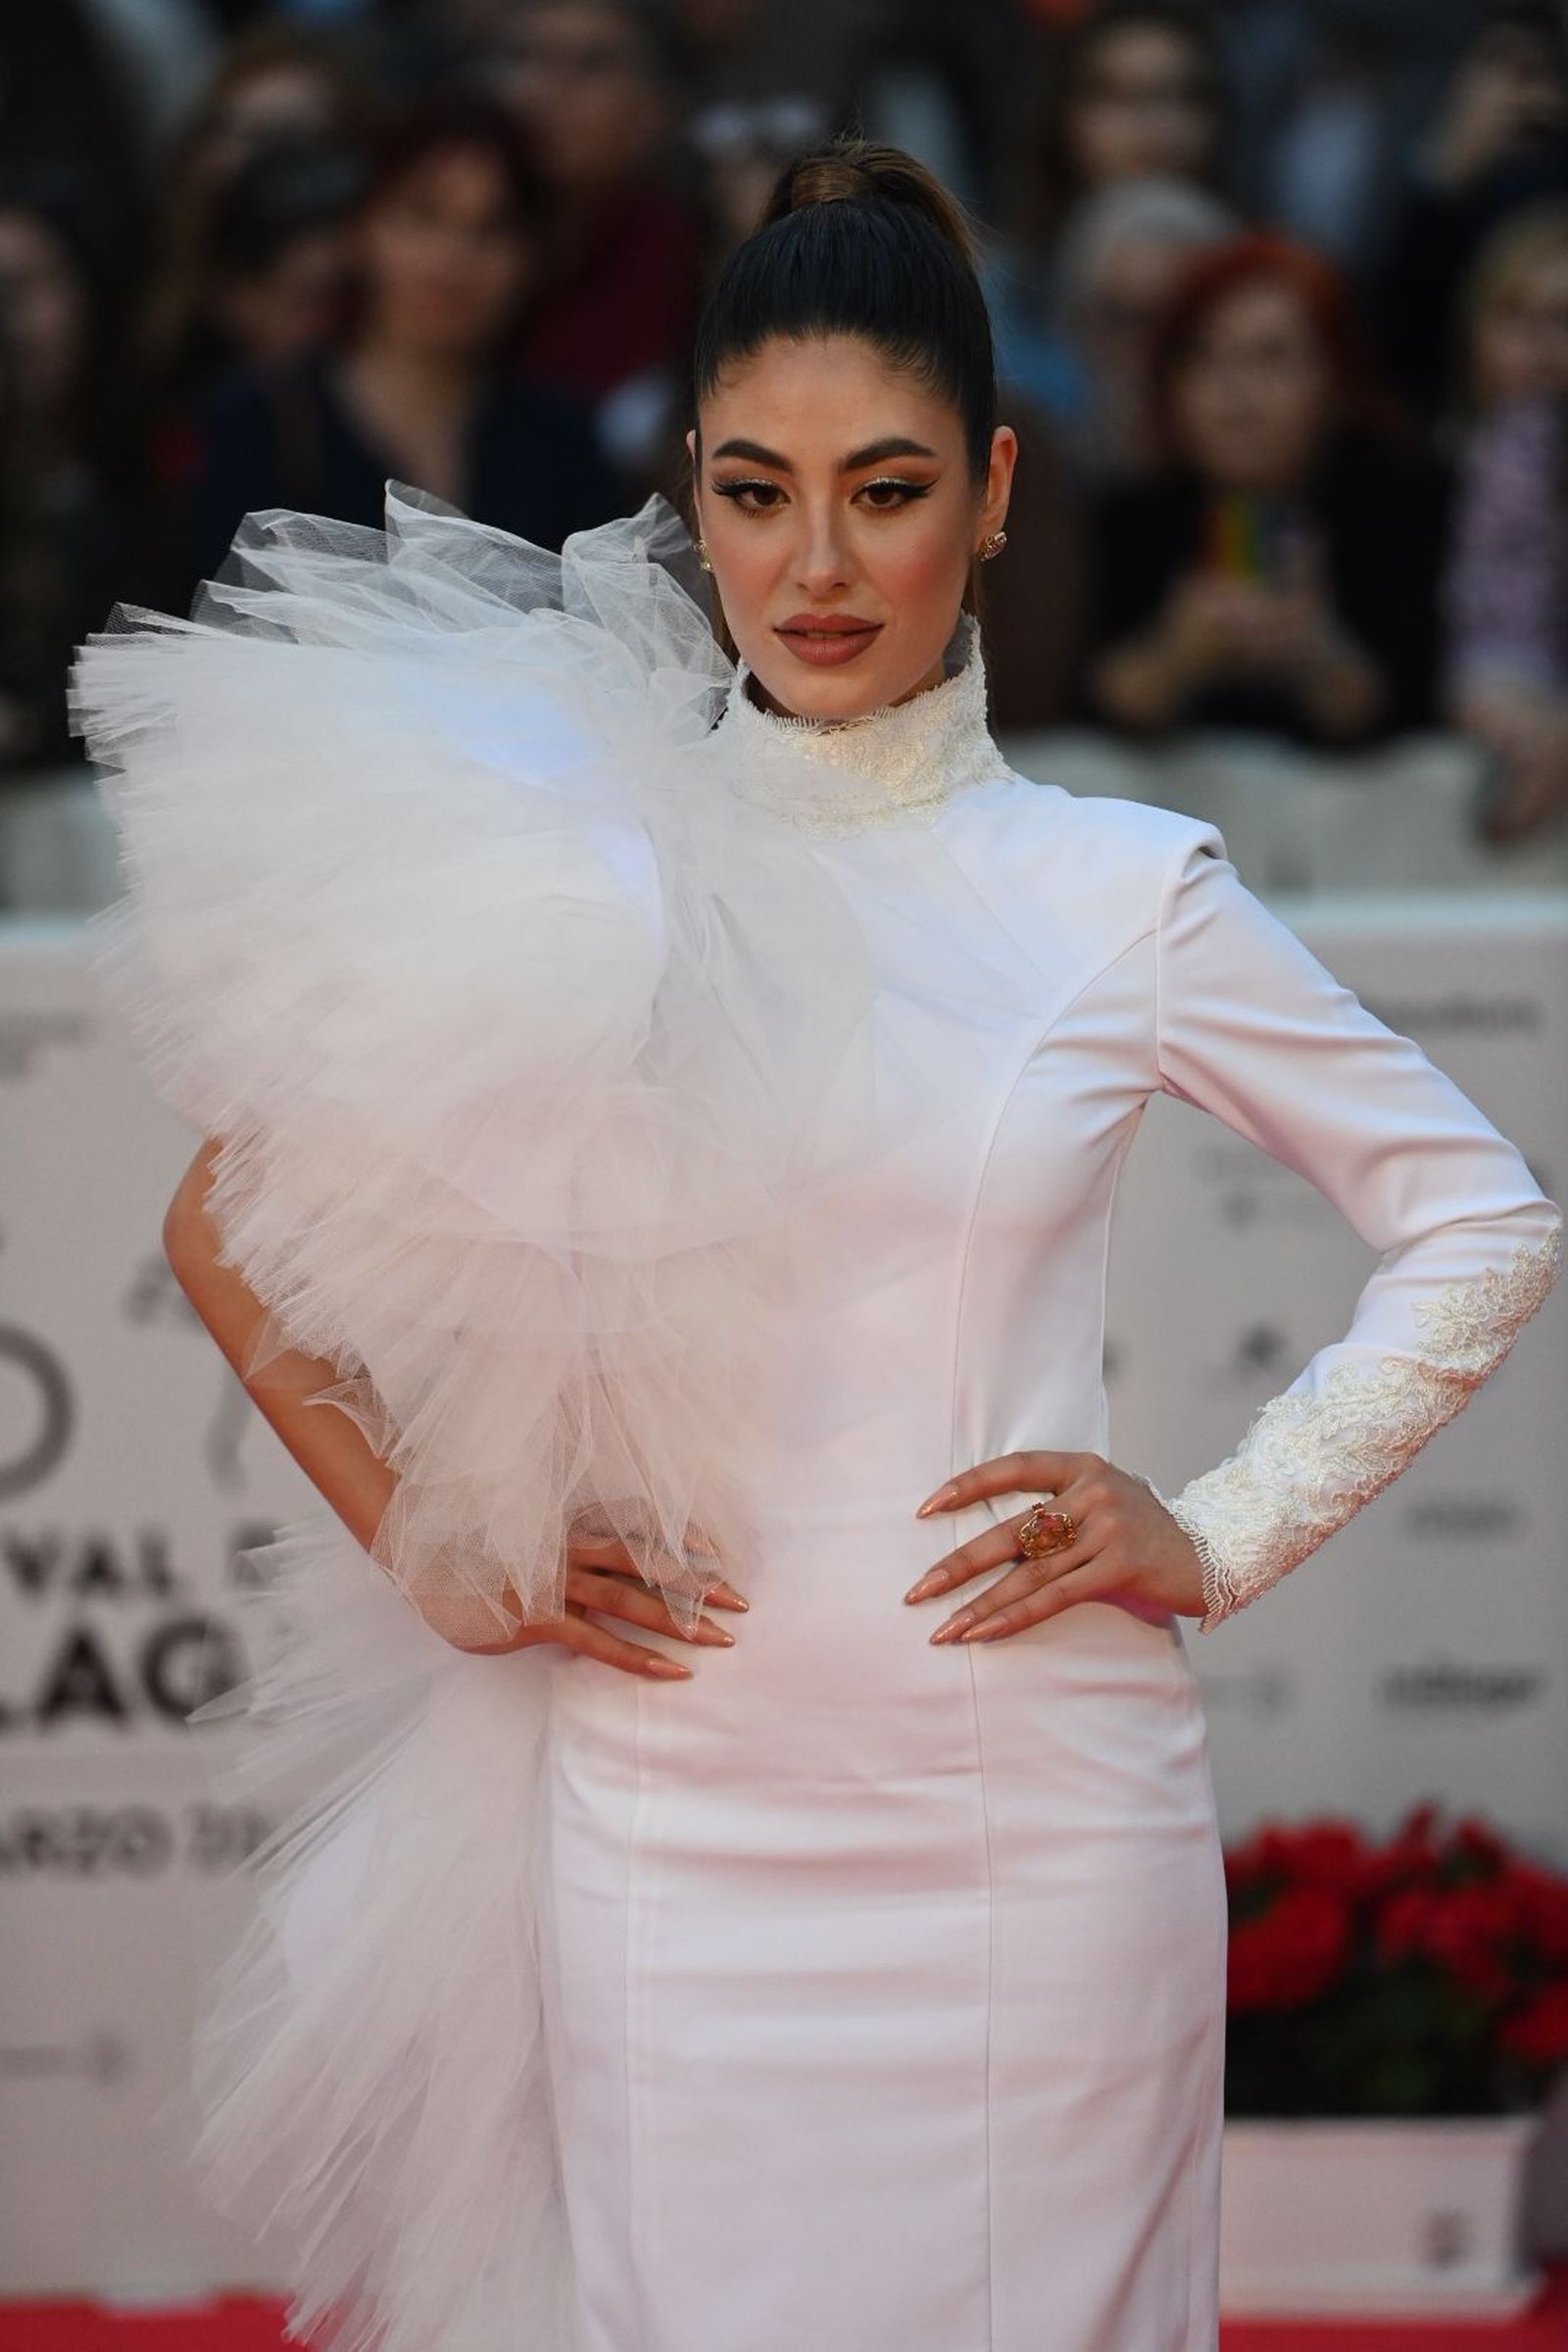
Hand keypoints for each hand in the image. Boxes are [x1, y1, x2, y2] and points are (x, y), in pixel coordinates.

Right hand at [451, 1521, 746, 1676]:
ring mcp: (557, 1583)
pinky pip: (598, 1639)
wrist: (420, 1562)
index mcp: (571, 1534)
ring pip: (633, 1599)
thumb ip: (556, 1561)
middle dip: (698, 1584)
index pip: (637, 1536)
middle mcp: (572, 1553)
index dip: (680, 1543)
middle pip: (649, 1565)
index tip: (719, 1551)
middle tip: (742, 1601)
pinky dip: (637, 1655)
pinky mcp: (541, 1616)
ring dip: (680, 1620)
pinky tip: (669, 1669)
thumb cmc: (470, 1562)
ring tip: (720, 1639)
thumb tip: (577, 1582)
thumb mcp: (519, 1554)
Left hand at [903, 1450, 1205, 1641]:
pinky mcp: (1120, 1566)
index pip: (1013, 1468)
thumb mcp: (1104, 1499)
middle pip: (1011, 1531)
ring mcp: (1108, 1528)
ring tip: (942, 1630)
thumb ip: (1058, 1505)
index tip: (925, 1509)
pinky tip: (983, 1632)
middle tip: (917, 1591)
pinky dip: (1015, 1616)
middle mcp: (1094, 1491)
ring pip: (1029, 1573)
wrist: (1214, 1554)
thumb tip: (990, 1534)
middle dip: (958, 1565)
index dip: (967, 1486)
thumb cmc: (1144, 1530)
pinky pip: (1055, 1596)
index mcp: (1082, 1466)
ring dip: (980, 1605)